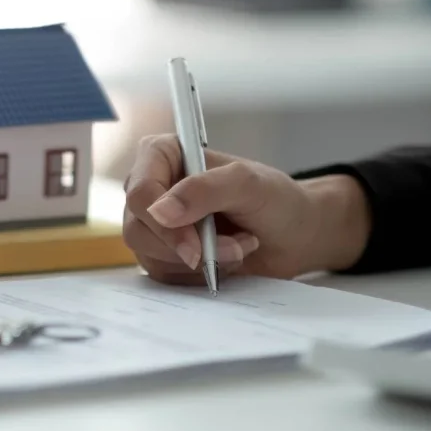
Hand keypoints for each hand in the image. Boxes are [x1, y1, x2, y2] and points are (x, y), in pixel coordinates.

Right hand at [122, 134, 369, 284]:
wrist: (292, 235)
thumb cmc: (274, 199)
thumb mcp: (248, 185)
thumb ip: (205, 190)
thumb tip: (160, 212)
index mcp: (162, 155)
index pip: (140, 192)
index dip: (163, 224)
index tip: (195, 247)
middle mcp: (151, 187)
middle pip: (138, 229)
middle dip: (189, 247)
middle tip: (234, 247)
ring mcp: (153, 223)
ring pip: (149, 255)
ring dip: (200, 261)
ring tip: (238, 247)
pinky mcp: (161, 253)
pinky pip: (163, 274)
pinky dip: (198, 274)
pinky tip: (224, 260)